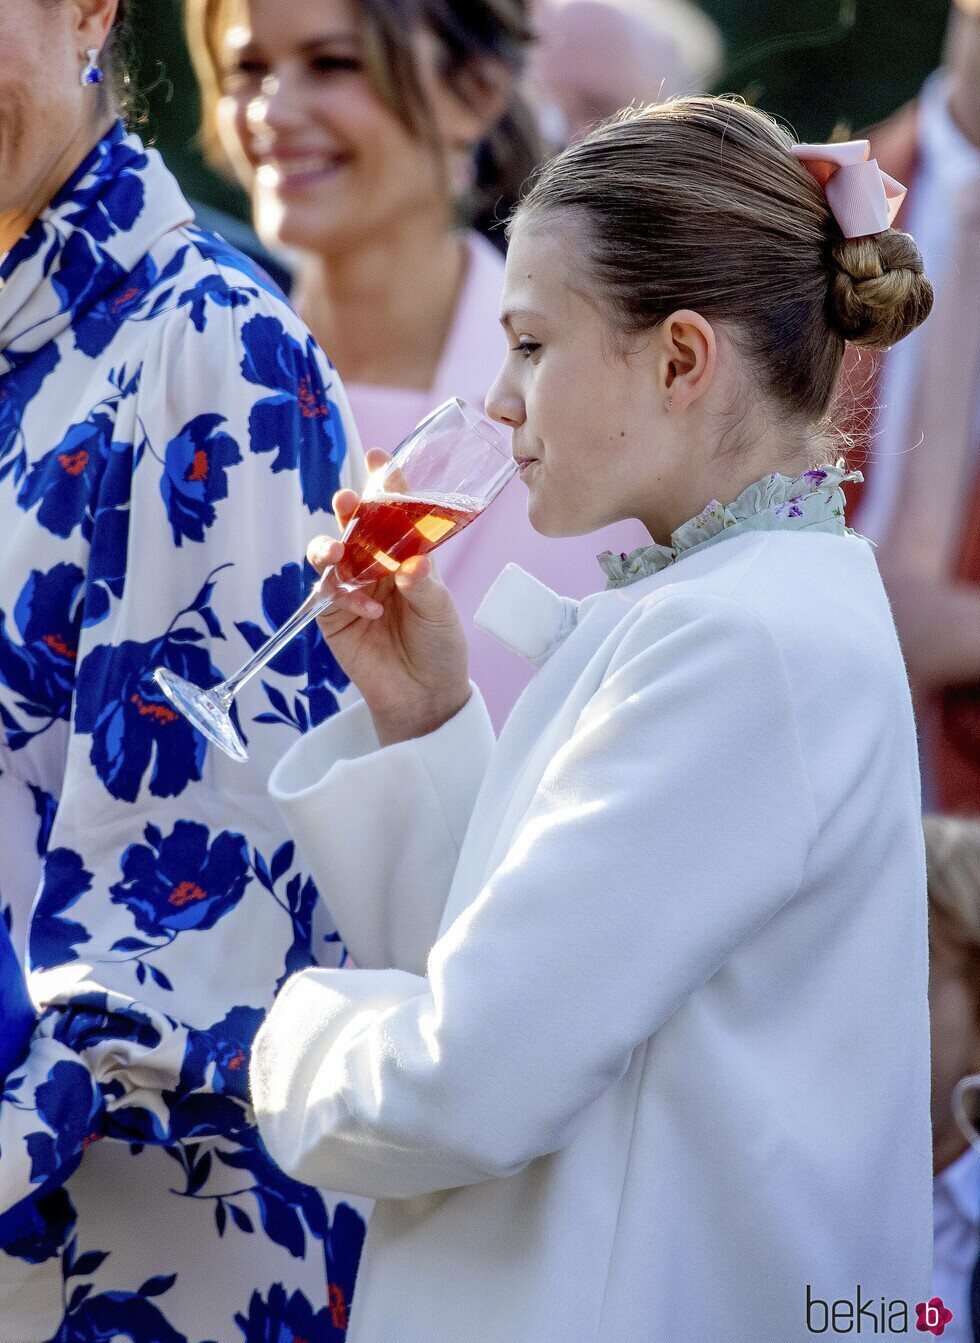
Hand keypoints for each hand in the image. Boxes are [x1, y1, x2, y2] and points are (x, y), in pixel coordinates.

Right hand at [308, 450, 470, 744]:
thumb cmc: (439, 646)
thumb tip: (411, 563)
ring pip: (330, 552)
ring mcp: (351, 587)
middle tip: (349, 501)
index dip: (385, 483)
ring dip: (330, 545)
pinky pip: (328, 592)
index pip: (394, 511)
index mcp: (406, 553)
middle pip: (355, 524)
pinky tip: (367, 606)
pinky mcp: (333, 614)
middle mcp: (376, 564)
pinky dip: (343, 593)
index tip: (378, 457)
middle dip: (349, 508)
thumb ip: (423, 584)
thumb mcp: (440, 610)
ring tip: (340, 550)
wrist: (424, 695)